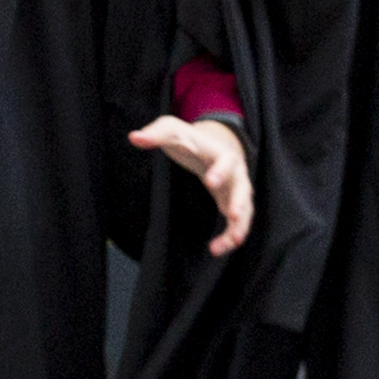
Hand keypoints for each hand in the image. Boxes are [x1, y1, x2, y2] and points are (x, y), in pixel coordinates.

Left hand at [131, 112, 253, 256]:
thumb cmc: (189, 139)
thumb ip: (156, 134)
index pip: (226, 161)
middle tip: (234, 216)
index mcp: (222, 154)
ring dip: (237, 229)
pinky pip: (236, 224)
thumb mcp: (172, 130)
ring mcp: (237, 191)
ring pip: (244, 212)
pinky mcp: (232, 205)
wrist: (208, 148)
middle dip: (240, 202)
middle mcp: (236, 174)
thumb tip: (134, 137)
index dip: (221, 171)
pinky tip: (216, 249)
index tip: (210, 182)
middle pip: (244, 189)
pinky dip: (229, 237)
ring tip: (219, 247)